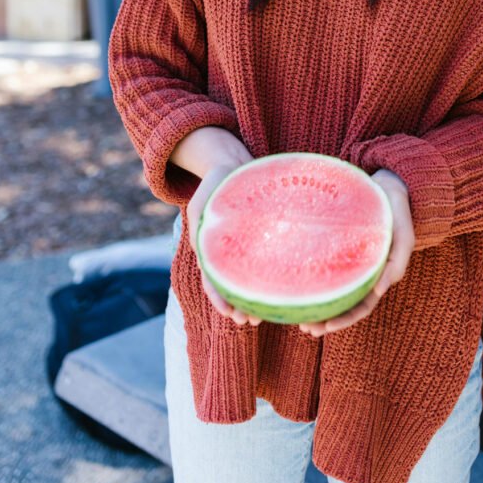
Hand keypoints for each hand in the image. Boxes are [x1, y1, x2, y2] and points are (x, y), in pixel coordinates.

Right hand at [185, 141, 262, 328]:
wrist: (234, 161)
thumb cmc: (217, 183)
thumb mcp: (202, 202)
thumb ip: (200, 226)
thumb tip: (204, 254)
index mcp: (212, 247)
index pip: (213, 279)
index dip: (220, 298)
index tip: (230, 313)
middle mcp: (230, 250)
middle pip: (232, 285)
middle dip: (238, 306)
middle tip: (248, 321)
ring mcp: (247, 245)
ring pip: (249, 278)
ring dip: (253, 299)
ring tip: (261, 316)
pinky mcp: (264, 239)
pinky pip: (266, 262)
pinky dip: (270, 278)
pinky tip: (282, 289)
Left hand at [299, 169, 414, 337]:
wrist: (390, 184)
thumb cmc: (397, 210)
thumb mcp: (403, 234)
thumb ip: (396, 261)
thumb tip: (378, 291)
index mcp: (380, 275)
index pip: (362, 307)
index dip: (344, 320)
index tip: (324, 327)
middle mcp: (365, 273)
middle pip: (345, 304)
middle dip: (326, 320)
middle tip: (304, 329)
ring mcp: (352, 261)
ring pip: (335, 290)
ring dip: (319, 306)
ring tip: (297, 316)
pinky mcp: (341, 247)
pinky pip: (327, 268)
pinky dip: (315, 279)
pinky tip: (298, 281)